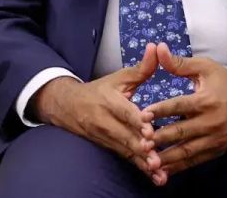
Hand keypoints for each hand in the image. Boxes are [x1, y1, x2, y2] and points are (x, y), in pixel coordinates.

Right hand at [30, 43, 163, 182]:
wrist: (67, 106)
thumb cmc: (99, 90)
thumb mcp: (118, 78)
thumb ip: (141, 68)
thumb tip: (156, 48)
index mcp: (109, 101)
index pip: (124, 112)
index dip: (136, 122)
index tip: (148, 130)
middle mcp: (105, 121)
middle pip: (125, 136)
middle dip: (141, 147)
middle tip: (157, 157)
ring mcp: (105, 137)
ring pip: (126, 151)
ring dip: (142, 162)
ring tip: (159, 172)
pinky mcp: (108, 147)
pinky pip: (126, 159)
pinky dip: (140, 169)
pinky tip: (155, 178)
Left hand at [143, 43, 226, 180]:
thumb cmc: (226, 82)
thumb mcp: (205, 67)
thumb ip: (179, 63)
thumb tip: (158, 48)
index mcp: (205, 100)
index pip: (178, 106)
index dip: (160, 111)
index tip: (141, 115)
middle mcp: (211, 122)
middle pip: (181, 132)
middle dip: (160, 138)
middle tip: (140, 142)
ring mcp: (215, 139)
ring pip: (188, 151)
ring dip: (168, 157)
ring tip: (149, 161)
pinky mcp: (217, 150)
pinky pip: (196, 160)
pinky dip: (180, 166)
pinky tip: (164, 170)